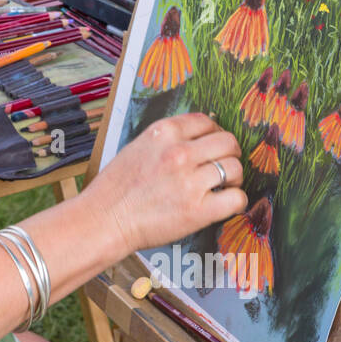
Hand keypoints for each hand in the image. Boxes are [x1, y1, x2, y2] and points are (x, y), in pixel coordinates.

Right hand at [91, 111, 246, 258]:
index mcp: (163, 132)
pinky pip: (236, 198)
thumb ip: (166, 140)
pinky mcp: (198, 210)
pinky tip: (224, 204)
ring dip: (234, 178)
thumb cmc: (116, 188)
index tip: (214, 144)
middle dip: (230, 153)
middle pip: (228, 142)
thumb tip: (198, 139)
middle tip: (225, 165)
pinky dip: (235, 201)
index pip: (206, 121)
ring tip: (224, 186)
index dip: (215, 132)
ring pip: (235, 168)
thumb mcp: (138, 147)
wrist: (104, 220)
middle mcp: (179, 152)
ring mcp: (190, 181)